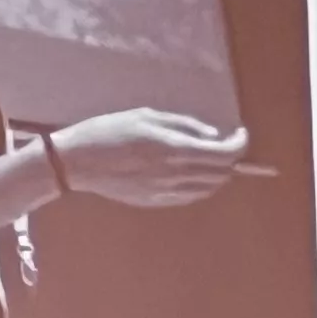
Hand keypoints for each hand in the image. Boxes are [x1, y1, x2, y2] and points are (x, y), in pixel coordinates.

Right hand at [45, 110, 247, 208]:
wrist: (76, 162)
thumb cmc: (110, 131)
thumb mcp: (149, 116)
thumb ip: (185, 126)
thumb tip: (212, 136)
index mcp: (176, 150)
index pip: (226, 153)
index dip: (240, 143)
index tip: (239, 133)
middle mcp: (176, 175)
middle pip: (222, 173)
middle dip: (231, 158)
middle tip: (225, 144)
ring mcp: (165, 192)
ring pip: (208, 188)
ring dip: (217, 174)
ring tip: (210, 159)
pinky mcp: (154, 201)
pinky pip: (189, 197)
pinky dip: (200, 186)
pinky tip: (192, 174)